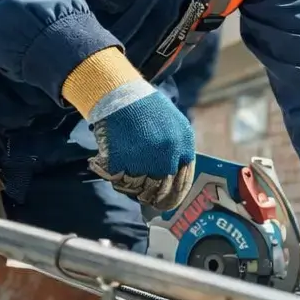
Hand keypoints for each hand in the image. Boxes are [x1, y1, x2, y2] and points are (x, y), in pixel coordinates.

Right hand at [88, 84, 195, 209]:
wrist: (121, 95)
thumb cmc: (147, 108)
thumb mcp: (173, 124)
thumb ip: (177, 148)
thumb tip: (176, 176)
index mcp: (184, 143)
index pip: (183, 180)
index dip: (174, 196)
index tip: (166, 204)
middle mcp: (169, 153)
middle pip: (161, 188)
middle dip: (152, 195)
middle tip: (145, 199)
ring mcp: (146, 159)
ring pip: (140, 187)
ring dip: (132, 187)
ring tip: (126, 176)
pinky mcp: (124, 161)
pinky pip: (120, 181)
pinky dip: (116, 179)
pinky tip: (114, 168)